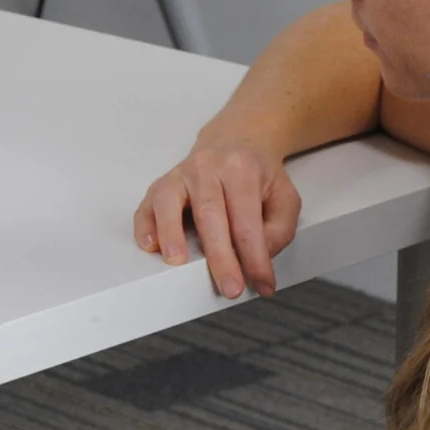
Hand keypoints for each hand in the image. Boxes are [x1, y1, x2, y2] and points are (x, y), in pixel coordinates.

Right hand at [134, 133, 300, 297]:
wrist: (235, 142)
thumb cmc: (256, 175)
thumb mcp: (284, 197)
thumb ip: (279, 228)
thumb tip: (259, 256)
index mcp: (241, 169)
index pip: (247, 219)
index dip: (255, 256)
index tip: (262, 283)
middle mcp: (207, 167)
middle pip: (210, 214)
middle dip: (219, 256)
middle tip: (229, 287)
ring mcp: (180, 174)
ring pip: (170, 202)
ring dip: (171, 233)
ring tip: (177, 262)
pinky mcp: (161, 184)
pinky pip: (148, 204)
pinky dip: (146, 225)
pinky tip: (150, 244)